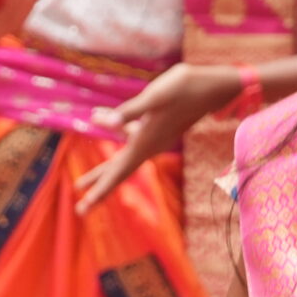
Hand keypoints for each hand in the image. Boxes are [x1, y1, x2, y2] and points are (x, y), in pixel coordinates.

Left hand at [76, 63, 241, 211]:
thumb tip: (99, 121)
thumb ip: (129, 111)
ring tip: (81, 183)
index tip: (83, 208)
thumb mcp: (155, 97)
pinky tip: (99, 115)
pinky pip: (127, 135)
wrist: (216, 86)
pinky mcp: (156, 127)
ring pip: (120, 157)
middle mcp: (148, 145)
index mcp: (145, 143)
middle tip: (81, 210)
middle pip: (118, 173)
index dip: (100, 190)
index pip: (118, 173)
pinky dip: (112, 129)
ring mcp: (153, 138)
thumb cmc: (186, 88)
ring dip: (101, 169)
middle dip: (98, 189)